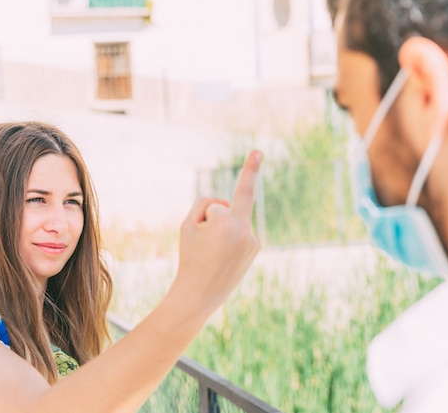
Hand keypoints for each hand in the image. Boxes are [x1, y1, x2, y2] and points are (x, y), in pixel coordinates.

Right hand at [172, 150, 262, 313]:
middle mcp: (247, 231)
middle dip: (212, 219)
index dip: (251, 169)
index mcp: (231, 223)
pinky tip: (221, 257)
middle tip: (203, 244)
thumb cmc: (191, 258)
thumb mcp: (188, 225)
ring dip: (220, 231)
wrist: (199, 295)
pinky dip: (229, 239)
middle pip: (224, 209)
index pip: (243, 190)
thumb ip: (206, 205)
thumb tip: (225, 205)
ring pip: (233, 222)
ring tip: (212, 255)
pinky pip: (238, 233)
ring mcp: (253, 243)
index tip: (259, 151)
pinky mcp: (254, 250)